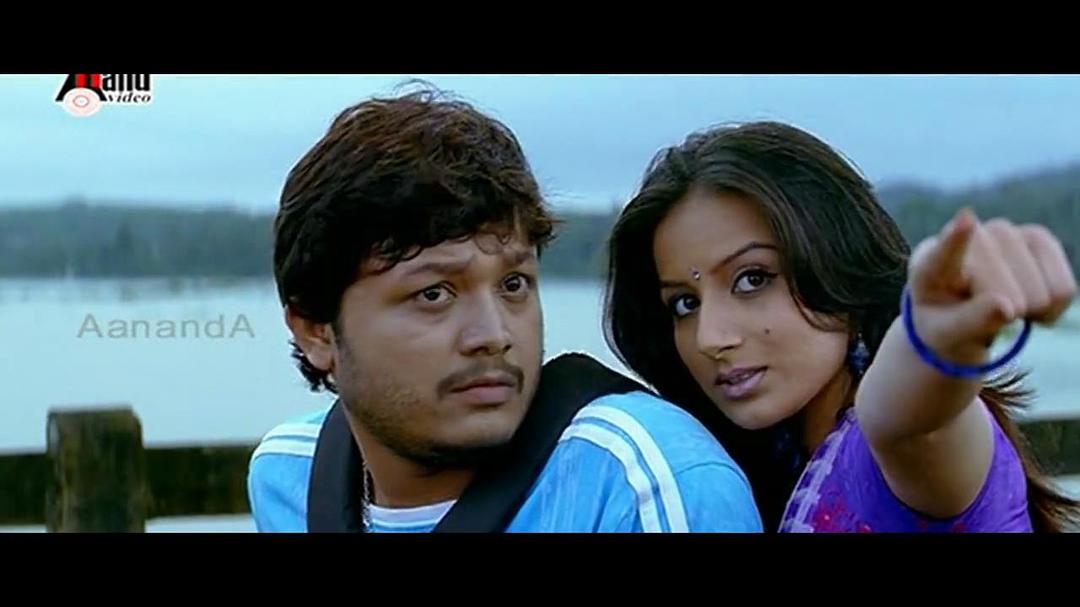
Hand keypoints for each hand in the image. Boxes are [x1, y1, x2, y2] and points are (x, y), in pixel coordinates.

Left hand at [907, 208, 1076, 364]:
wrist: (959, 305)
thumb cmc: (946, 319)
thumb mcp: (947, 331)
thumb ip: (971, 321)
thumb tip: (1006, 308)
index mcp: (932, 265)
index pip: (946, 252)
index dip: (957, 238)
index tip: (966, 222)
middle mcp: (970, 239)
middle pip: (1006, 294)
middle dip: (1002, 316)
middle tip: (982, 313)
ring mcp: (1005, 233)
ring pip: (1040, 293)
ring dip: (1029, 312)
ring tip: (1002, 305)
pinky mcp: (1037, 238)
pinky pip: (1064, 289)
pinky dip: (1053, 308)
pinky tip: (1029, 302)